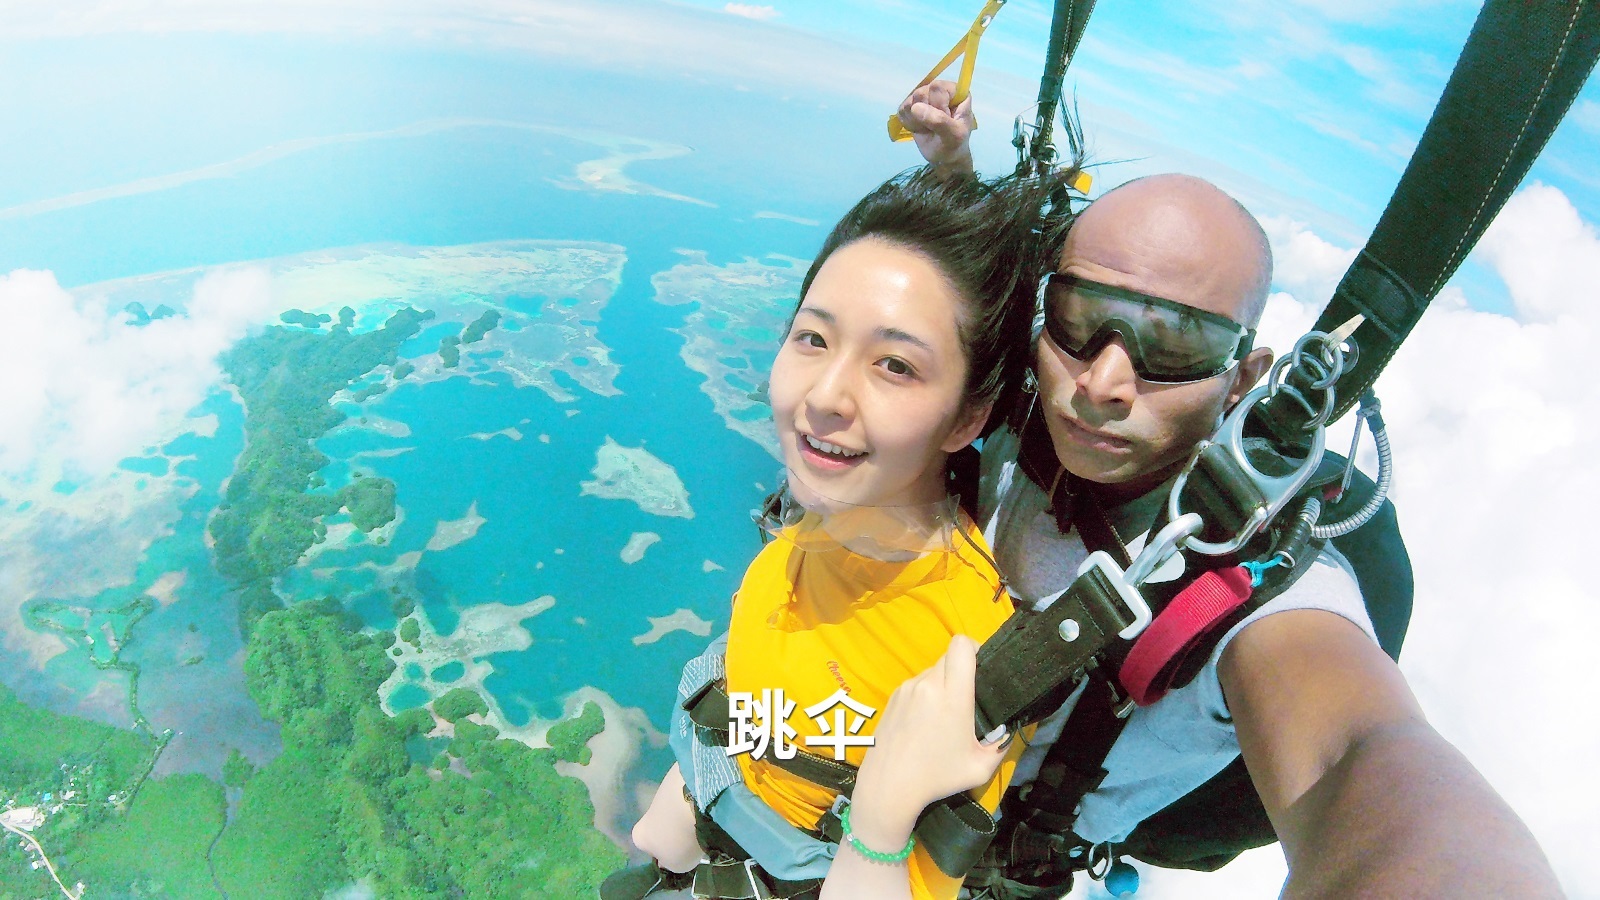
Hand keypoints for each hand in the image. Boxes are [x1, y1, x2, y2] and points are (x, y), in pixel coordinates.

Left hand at [853, 636, 1007, 822]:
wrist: (888, 785)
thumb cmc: (937, 777)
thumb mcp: (981, 768)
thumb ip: (1000, 745)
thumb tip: (1006, 731)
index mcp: (952, 696)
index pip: (962, 645)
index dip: (975, 648)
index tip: (983, 668)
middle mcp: (928, 684)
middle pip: (949, 656)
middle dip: (962, 669)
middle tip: (969, 695)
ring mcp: (907, 688)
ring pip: (932, 671)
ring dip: (943, 684)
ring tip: (945, 715)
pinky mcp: (893, 696)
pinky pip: (917, 684)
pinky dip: (926, 695)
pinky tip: (924, 721)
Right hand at [896, 80, 975, 173]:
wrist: (944, 158)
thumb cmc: (954, 145)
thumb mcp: (954, 136)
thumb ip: (939, 121)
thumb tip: (915, 107)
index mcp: (956, 92)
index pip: (937, 88)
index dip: (938, 106)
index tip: (945, 119)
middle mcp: (940, 90)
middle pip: (921, 93)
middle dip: (925, 114)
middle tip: (934, 126)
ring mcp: (924, 97)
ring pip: (910, 100)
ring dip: (916, 120)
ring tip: (927, 128)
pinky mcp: (911, 106)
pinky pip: (902, 109)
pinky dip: (908, 123)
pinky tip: (919, 128)